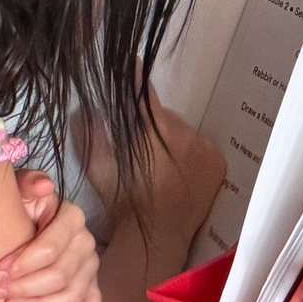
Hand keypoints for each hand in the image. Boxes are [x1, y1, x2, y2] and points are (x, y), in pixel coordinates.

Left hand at [0, 169, 101, 301]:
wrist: (18, 224)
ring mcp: (90, 265)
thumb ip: (27, 182)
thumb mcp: (16, 189)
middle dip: (25, 287)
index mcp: (70, 216)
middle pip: (60, 275)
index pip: (50, 248)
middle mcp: (85, 240)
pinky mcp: (91, 286)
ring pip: (72, 295)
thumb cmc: (16, 207)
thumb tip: (44, 187)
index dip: (22, 264)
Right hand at [76, 80, 225, 242]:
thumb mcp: (100, 170)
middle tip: (141, 140)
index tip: (132, 63)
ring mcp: (204, 150)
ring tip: (160, 161)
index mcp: (154, 131)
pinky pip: (201, 148)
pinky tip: (178, 169)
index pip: (144, 95)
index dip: (136, 79)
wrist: (156, 238)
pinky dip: (190, 153)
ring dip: (172, 138)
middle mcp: (184, 134)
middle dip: (152, 122)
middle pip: (164, 116)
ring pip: (183, 132)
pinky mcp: (217, 165)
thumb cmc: (124, 205)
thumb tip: (85, 109)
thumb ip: (92, 137)